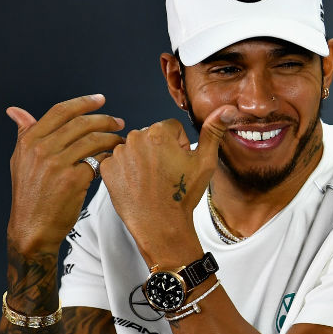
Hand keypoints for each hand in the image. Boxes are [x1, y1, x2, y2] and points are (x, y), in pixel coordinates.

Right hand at [6, 94, 124, 255]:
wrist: (32, 227)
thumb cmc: (30, 194)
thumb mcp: (20, 160)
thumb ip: (24, 133)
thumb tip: (16, 111)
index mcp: (29, 141)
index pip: (61, 111)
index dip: (84, 102)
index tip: (100, 99)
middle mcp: (42, 149)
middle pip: (81, 123)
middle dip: (105, 119)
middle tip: (119, 122)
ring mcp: (57, 164)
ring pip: (94, 140)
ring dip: (112, 138)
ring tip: (121, 141)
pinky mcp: (74, 180)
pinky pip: (100, 161)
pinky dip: (110, 157)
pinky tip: (115, 159)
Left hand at [99, 105, 235, 264]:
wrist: (160, 224)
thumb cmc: (183, 194)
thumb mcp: (205, 162)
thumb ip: (213, 131)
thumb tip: (225, 109)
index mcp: (158, 132)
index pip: (171, 128)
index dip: (179, 146)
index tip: (180, 164)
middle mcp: (134, 138)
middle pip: (152, 136)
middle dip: (159, 150)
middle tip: (167, 174)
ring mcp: (118, 153)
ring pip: (135, 148)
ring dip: (143, 160)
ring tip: (152, 181)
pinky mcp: (106, 168)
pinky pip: (119, 161)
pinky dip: (127, 170)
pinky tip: (138, 184)